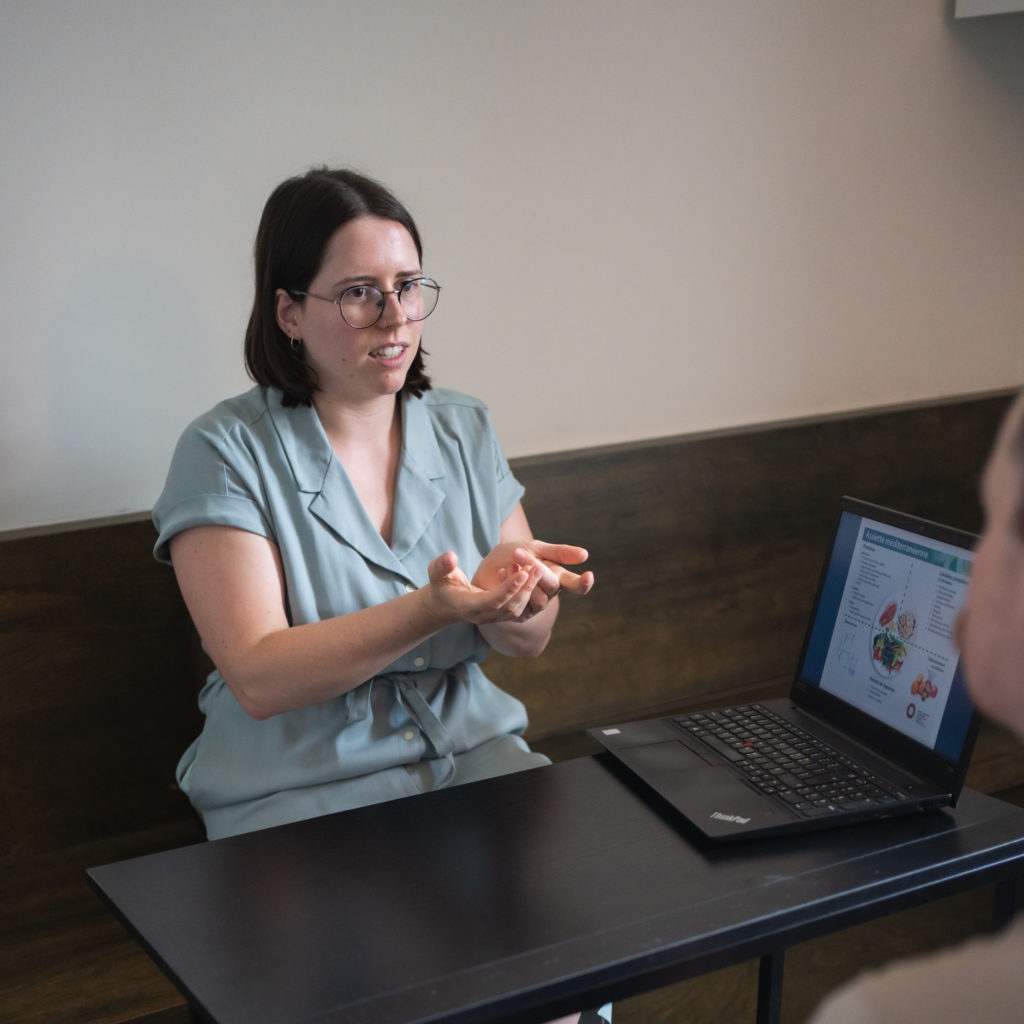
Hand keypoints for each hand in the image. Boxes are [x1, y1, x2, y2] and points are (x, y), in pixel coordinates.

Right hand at [422, 549, 545, 625]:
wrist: (444, 604)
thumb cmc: (441, 585)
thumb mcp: (436, 573)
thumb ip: (442, 565)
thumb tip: (451, 556)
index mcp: (467, 606)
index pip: (493, 601)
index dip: (508, 588)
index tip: (523, 572)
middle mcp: (482, 616)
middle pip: (509, 607)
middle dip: (525, 588)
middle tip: (538, 567)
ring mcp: (492, 618)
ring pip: (516, 609)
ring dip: (528, 590)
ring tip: (536, 568)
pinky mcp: (499, 615)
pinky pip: (516, 607)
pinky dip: (525, 592)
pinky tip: (529, 574)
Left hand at [473, 540, 593, 619]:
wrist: (486, 565)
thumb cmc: (514, 555)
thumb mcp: (536, 548)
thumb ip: (559, 552)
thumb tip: (585, 555)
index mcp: (557, 577)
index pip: (575, 585)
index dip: (583, 583)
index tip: (589, 575)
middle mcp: (548, 594)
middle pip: (552, 587)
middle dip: (538, 570)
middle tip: (520, 553)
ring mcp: (534, 606)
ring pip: (538, 598)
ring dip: (524, 578)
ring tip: (511, 560)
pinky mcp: (517, 614)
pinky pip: (519, 604)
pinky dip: (511, 586)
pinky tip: (501, 572)